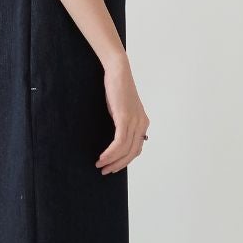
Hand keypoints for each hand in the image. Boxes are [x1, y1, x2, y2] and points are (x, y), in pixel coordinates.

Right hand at [96, 58, 149, 176]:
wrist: (118, 71)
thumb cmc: (117, 89)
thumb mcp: (122, 110)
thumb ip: (123, 124)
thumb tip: (117, 140)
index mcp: (143, 123)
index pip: (136, 149)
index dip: (124, 161)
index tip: (112, 167)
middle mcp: (142, 124)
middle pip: (132, 153)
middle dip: (118, 165)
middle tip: (105, 171)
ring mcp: (135, 121)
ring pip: (125, 150)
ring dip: (112, 161)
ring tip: (100, 165)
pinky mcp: (125, 118)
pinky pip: (119, 142)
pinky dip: (111, 152)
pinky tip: (102, 157)